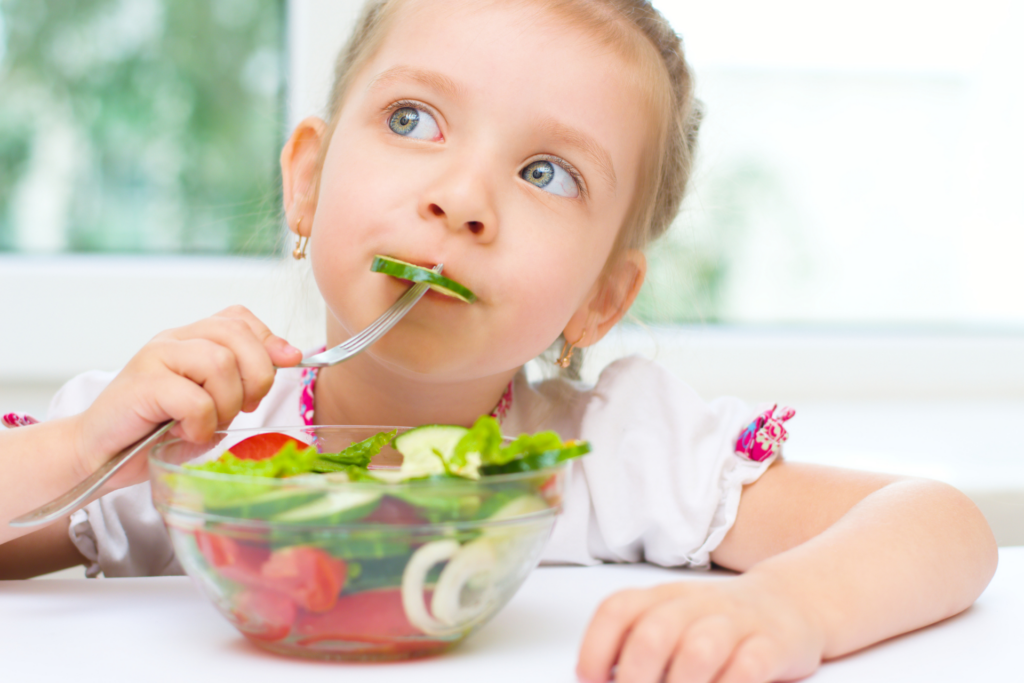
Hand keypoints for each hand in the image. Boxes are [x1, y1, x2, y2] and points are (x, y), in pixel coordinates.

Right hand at [70, 305, 302, 489]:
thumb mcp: (211, 401)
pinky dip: (202, 423)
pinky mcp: (141, 384)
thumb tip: (292, 355)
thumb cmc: (158, 429)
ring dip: (226, 403)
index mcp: (191, 338)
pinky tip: (188, 433)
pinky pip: (194, 399)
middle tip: (245, 407)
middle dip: (257, 376)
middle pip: (237, 336)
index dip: (268, 342)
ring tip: (208, 423)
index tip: (283, 368)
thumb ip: (244, 377)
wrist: (99, 453)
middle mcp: (173, 339)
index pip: (239, 318)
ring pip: (219, 363)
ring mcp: (155, 358)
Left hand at [576, 573, 824, 682]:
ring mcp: (734, 625)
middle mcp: (694, 606)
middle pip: (654, 633)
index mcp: (662, 598)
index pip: (617, 609)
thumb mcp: (672, 622)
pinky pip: (746, 669)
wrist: (787, 603)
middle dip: (635, 677)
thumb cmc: (715, 623)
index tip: (591, 679)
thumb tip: (598, 680)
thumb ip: (635, 646)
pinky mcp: (770, 646)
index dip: (596, 646)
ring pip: (698, 650)